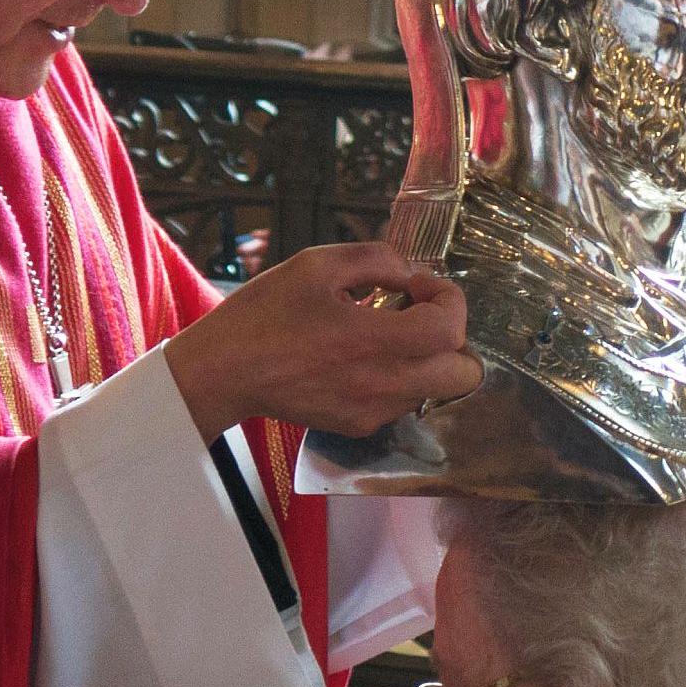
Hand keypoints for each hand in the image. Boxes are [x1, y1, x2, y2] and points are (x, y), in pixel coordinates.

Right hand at [166, 241, 483, 443]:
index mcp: (370, 341)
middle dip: (452, 336)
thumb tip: (410, 273)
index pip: (450, 329)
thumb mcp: (317, 264)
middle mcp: (380, 384)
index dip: (447, 297)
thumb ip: (376, 259)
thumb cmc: (264, 314)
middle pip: (463, 373)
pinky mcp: (358, 426)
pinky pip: (404, 401)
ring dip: (426, 357)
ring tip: (385, 333)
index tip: (416, 284)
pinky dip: (400, 377)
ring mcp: (372, 411)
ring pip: (436, 388)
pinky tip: (363, 357)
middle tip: (417, 313)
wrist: (223, 372)